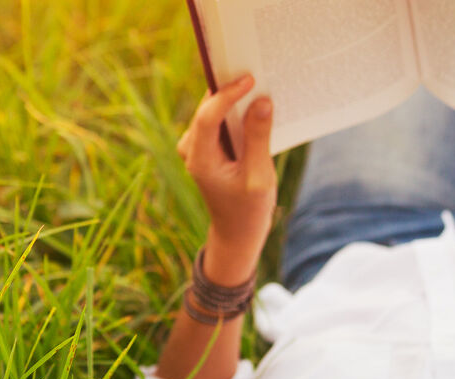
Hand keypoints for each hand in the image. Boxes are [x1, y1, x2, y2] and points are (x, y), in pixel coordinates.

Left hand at [176, 75, 277, 280]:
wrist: (237, 232)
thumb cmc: (248, 209)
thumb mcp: (258, 176)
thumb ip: (259, 138)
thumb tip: (262, 102)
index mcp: (200, 160)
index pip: (208, 116)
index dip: (227, 94)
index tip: (250, 80)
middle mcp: (191, 149)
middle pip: (209, 108)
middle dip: (232, 90)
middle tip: (257, 69)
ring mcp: (196, 147)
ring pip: (214, 111)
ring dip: (235, 99)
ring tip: (260, 82)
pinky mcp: (206, 146)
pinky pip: (219, 120)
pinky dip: (236, 111)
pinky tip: (256, 103)